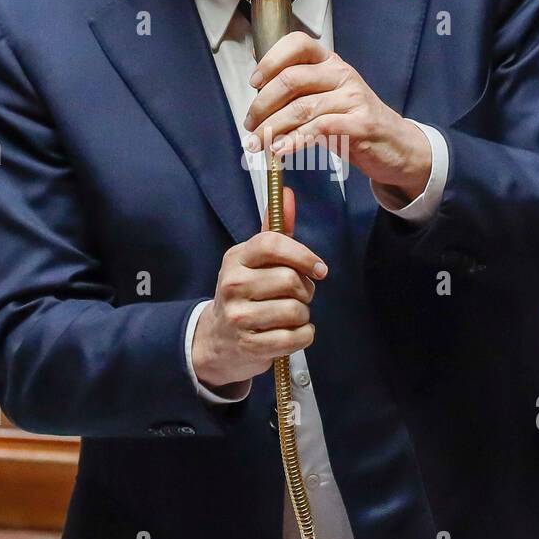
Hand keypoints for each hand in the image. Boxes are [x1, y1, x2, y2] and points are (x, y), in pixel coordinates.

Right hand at [192, 186, 325, 390]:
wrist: (218, 340)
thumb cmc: (245, 293)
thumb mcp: (254, 260)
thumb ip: (275, 228)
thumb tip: (287, 193)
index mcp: (236, 258)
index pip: (272, 244)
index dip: (303, 255)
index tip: (319, 269)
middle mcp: (233, 285)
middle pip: (290, 280)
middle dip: (306, 290)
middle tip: (299, 295)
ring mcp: (239, 317)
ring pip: (296, 310)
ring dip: (304, 314)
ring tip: (291, 315)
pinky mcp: (251, 345)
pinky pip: (296, 337)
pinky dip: (304, 335)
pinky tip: (292, 332)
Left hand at [243, 32, 431, 205]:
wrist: (395, 144)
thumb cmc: (353, 120)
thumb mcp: (327, 97)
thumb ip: (299, 89)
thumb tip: (258, 82)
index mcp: (330, 62)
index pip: (298, 44)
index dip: (270, 60)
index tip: (254, 82)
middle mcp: (342, 74)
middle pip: (292, 79)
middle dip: (263, 104)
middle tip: (251, 125)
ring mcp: (353, 98)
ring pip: (301, 108)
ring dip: (272, 128)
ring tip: (257, 143)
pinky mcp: (360, 124)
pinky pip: (319, 129)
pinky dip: (294, 140)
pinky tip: (281, 150)